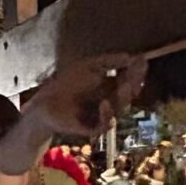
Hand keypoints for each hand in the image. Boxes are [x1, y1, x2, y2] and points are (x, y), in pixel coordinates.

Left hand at [31, 54, 147, 135]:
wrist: (44, 103)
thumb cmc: (64, 84)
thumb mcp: (87, 67)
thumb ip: (108, 61)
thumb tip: (130, 56)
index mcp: (109, 88)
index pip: (129, 81)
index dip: (136, 71)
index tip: (141, 59)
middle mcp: (109, 101)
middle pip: (129, 94)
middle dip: (134, 82)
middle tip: (135, 71)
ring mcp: (101, 116)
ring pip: (121, 108)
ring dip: (124, 97)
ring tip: (125, 84)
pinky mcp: (91, 128)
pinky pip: (105, 124)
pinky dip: (106, 114)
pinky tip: (104, 103)